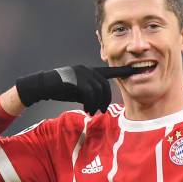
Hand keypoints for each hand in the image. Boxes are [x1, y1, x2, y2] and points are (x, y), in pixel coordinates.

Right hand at [15, 65, 141, 113]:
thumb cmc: (61, 89)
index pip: (111, 71)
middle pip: (105, 86)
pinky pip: (89, 93)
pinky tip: (87, 110)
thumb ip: (91, 91)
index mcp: (90, 71)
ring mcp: (81, 73)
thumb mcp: (79, 90)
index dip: (125, 71)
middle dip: (105, 100)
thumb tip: (100, 101)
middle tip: (101, 111)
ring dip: (97, 104)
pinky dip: (90, 104)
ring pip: (98, 90)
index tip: (139, 70)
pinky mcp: (75, 79)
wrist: (42, 85)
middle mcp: (87, 69)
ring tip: (92, 112)